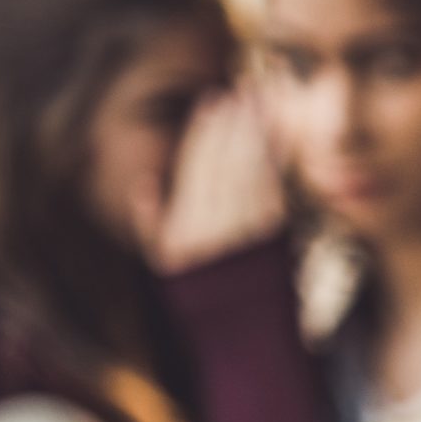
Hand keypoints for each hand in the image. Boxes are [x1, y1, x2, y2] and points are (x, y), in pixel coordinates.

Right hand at [134, 86, 286, 274]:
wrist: (243, 331)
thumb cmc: (199, 292)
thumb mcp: (164, 264)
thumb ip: (150, 223)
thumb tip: (143, 185)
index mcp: (183, 231)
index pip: (195, 169)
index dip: (205, 132)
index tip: (213, 100)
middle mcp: (216, 231)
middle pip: (227, 166)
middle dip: (236, 125)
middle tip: (243, 90)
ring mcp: (249, 234)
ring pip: (253, 175)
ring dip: (259, 136)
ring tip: (261, 102)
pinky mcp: (276, 239)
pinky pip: (275, 191)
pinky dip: (276, 161)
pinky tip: (278, 135)